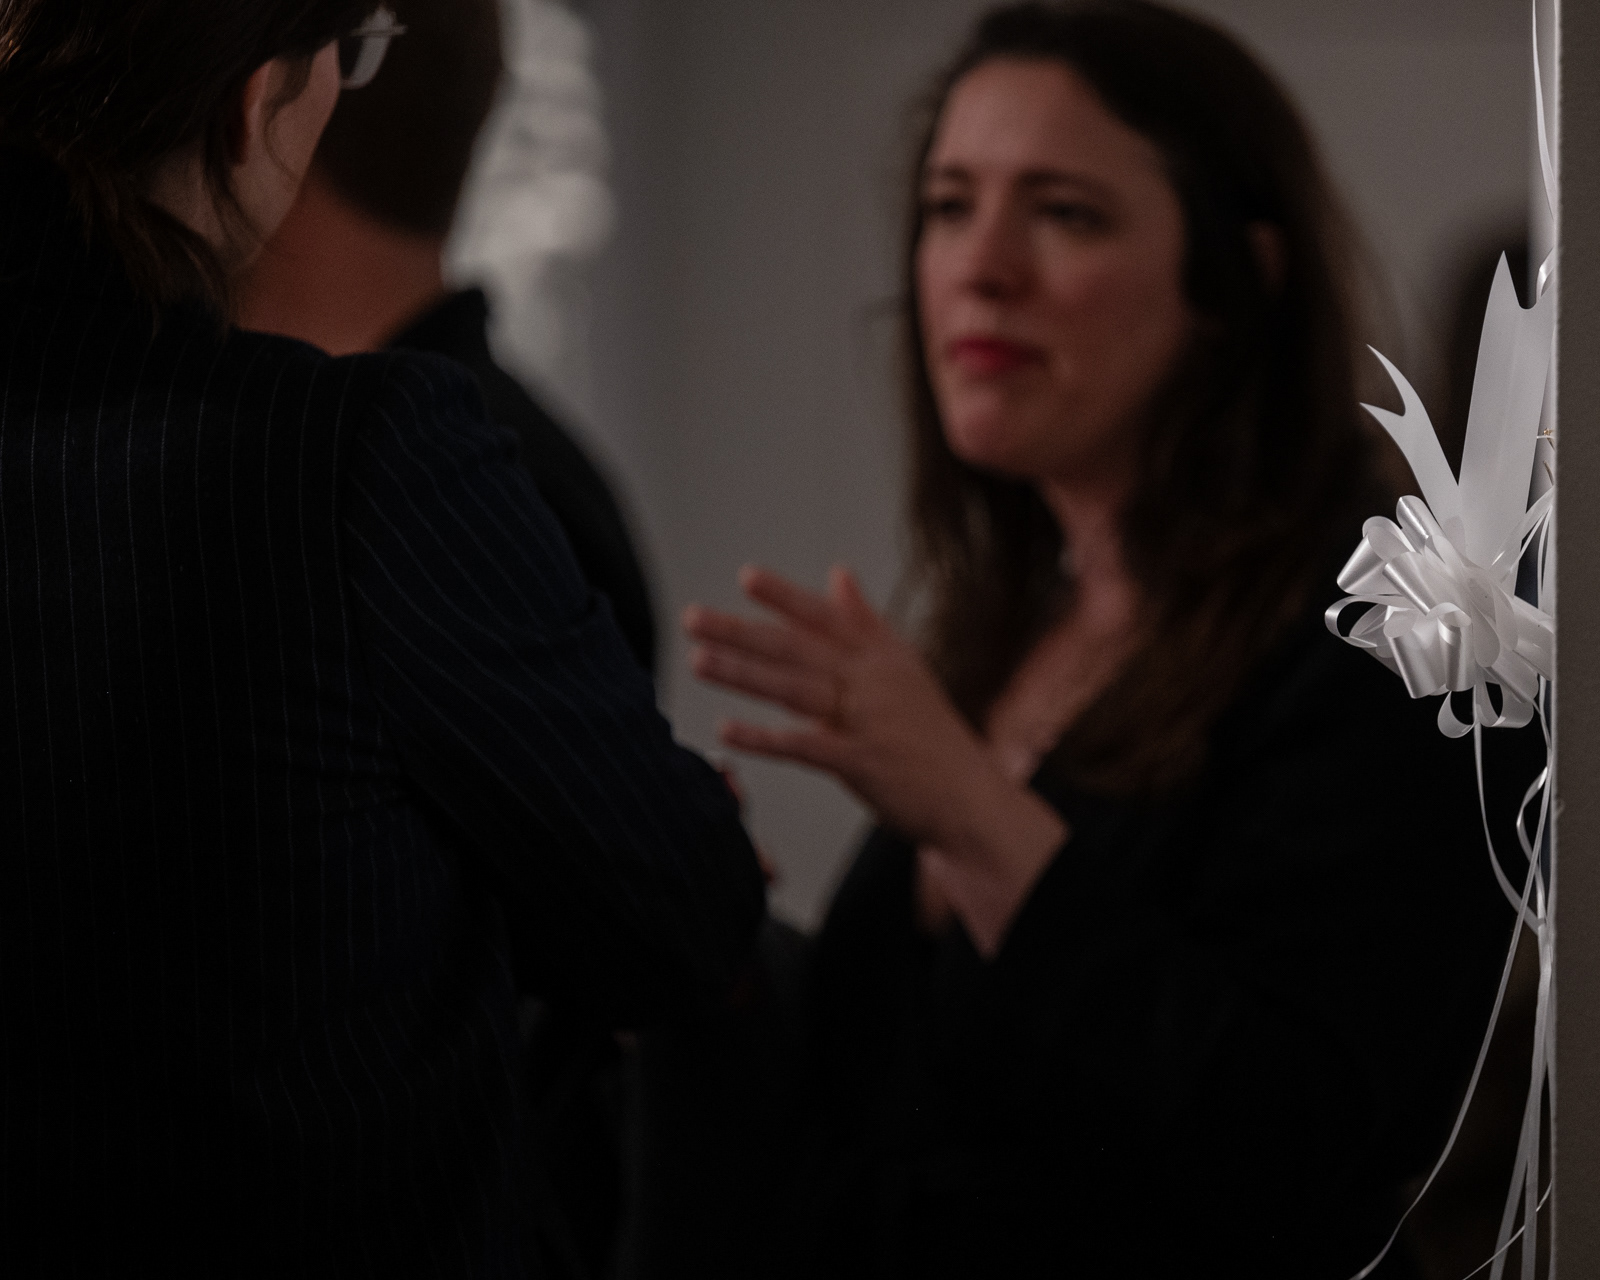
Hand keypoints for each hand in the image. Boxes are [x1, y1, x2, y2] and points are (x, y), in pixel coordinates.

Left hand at [685, 565, 991, 845]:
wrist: (970, 798)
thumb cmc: (931, 736)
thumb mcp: (904, 669)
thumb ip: (866, 622)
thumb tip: (837, 574)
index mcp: (881, 655)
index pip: (826, 617)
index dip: (784, 596)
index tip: (745, 577)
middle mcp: (873, 680)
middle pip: (797, 648)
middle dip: (741, 631)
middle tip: (693, 618)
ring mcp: (867, 720)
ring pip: (795, 689)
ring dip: (742, 675)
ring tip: (696, 661)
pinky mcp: (861, 762)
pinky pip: (804, 745)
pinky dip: (764, 737)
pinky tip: (726, 730)